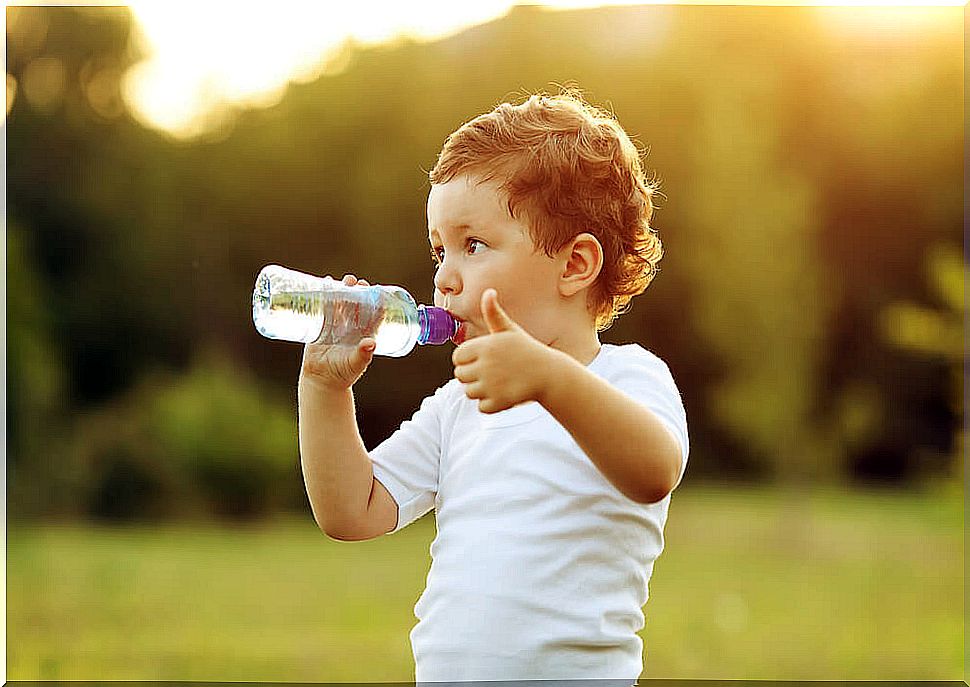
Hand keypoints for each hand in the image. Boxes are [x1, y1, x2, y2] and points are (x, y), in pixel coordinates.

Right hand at [300, 273, 376, 390]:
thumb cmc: (343, 373)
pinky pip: (324, 307)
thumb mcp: (355, 363)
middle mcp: (352, 326)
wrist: (322, 380)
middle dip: (359, 291)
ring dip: (343, 290)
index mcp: (364, 333)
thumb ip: (363, 354)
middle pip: (357, 303)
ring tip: (345, 280)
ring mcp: (337, 324)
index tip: (377, 290)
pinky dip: (325, 295)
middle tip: (357, 283)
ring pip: (341, 302)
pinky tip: (325, 283)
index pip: (374, 313)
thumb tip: (371, 343)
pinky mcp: (322, 324)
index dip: (376, 301)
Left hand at [452, 288, 556, 413]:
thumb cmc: (527, 350)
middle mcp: (485, 365)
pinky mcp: (498, 402)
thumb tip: (488, 292)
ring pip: (469, 393)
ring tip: (499, 383)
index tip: (483, 360)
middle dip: (473, 376)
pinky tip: (504, 395)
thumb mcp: (509, 330)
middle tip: (492, 373)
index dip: (468, 360)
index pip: (457, 357)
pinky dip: (491, 404)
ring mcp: (491, 385)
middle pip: (460, 376)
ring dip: (481, 391)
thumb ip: (494, 314)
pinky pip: (481, 407)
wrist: (549, 374)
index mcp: (485, 346)